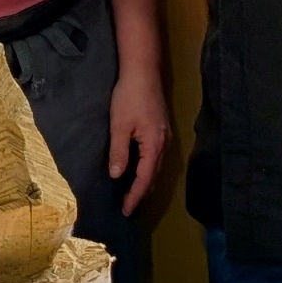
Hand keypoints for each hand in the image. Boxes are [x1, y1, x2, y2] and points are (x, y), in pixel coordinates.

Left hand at [106, 65, 170, 212]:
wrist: (143, 72)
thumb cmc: (129, 97)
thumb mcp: (119, 126)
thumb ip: (119, 152)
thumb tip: (117, 176)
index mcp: (153, 146)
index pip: (144, 179)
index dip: (135, 196)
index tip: (126, 211)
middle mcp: (163, 144)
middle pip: (154, 176)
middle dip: (141, 193)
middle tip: (128, 207)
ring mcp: (164, 137)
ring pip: (156, 167)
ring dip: (145, 181)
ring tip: (132, 193)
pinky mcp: (161, 130)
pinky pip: (155, 157)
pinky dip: (147, 169)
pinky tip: (138, 169)